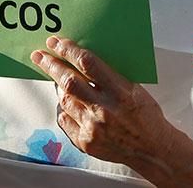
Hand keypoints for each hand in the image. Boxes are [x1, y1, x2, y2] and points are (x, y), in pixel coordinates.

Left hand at [31, 36, 176, 168]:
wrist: (152, 150)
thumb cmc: (146, 117)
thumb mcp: (135, 89)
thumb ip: (111, 76)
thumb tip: (84, 60)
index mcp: (120, 92)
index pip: (88, 64)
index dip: (68, 50)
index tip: (56, 43)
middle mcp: (104, 110)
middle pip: (69, 82)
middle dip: (51, 65)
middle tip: (40, 56)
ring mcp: (93, 128)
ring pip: (64, 100)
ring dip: (60, 88)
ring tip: (60, 81)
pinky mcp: (86, 142)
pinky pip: (64, 120)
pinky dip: (64, 110)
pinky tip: (70, 106)